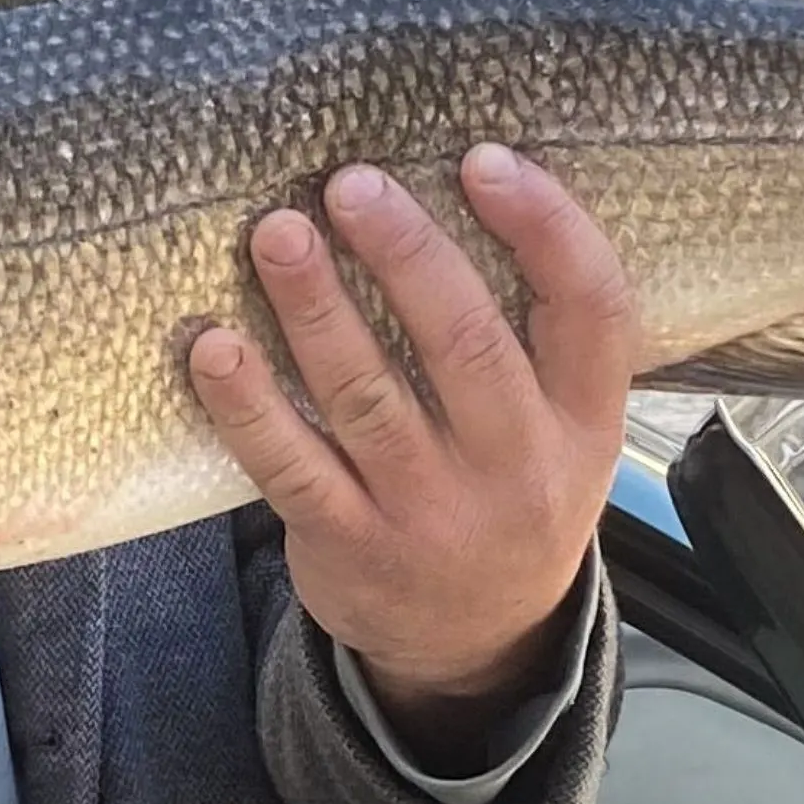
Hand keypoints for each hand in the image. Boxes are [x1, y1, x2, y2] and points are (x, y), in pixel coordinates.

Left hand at [187, 147, 637, 770]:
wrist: (473, 644)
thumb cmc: (509, 491)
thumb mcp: (566, 430)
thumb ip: (535, 336)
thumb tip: (461, 184)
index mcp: (583, 420)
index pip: (590, 310)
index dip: (545, 228)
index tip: (484, 159)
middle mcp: (516, 467)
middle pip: (466, 344)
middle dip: (405, 254)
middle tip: (350, 183)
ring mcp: (429, 512)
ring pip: (366, 396)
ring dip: (315, 308)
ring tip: (276, 234)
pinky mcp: (349, 544)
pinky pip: (290, 465)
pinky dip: (247, 403)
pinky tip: (213, 344)